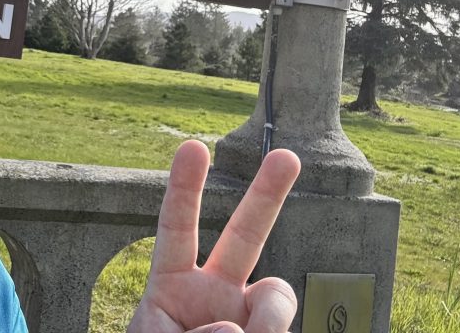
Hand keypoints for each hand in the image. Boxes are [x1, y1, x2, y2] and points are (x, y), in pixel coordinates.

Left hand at [127, 140, 300, 332]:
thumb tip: (234, 325)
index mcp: (172, 288)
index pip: (176, 229)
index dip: (184, 188)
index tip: (192, 146)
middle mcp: (217, 295)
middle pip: (245, 235)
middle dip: (267, 194)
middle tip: (287, 155)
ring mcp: (251, 321)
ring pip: (276, 295)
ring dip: (268, 320)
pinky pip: (282, 331)